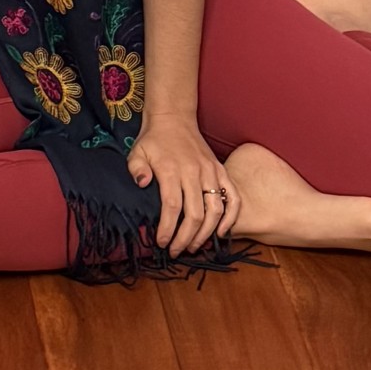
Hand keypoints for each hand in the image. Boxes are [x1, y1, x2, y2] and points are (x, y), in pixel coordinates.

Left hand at [127, 114, 238, 256]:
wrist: (174, 118)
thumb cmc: (153, 140)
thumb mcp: (137, 152)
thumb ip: (137, 169)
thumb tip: (142, 184)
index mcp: (172, 170)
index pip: (172, 206)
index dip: (168, 228)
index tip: (162, 243)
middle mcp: (194, 173)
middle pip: (195, 214)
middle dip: (185, 238)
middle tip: (177, 251)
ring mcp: (211, 172)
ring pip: (215, 210)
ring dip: (206, 233)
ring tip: (194, 246)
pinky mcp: (221, 171)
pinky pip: (234, 197)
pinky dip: (231, 217)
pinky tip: (222, 233)